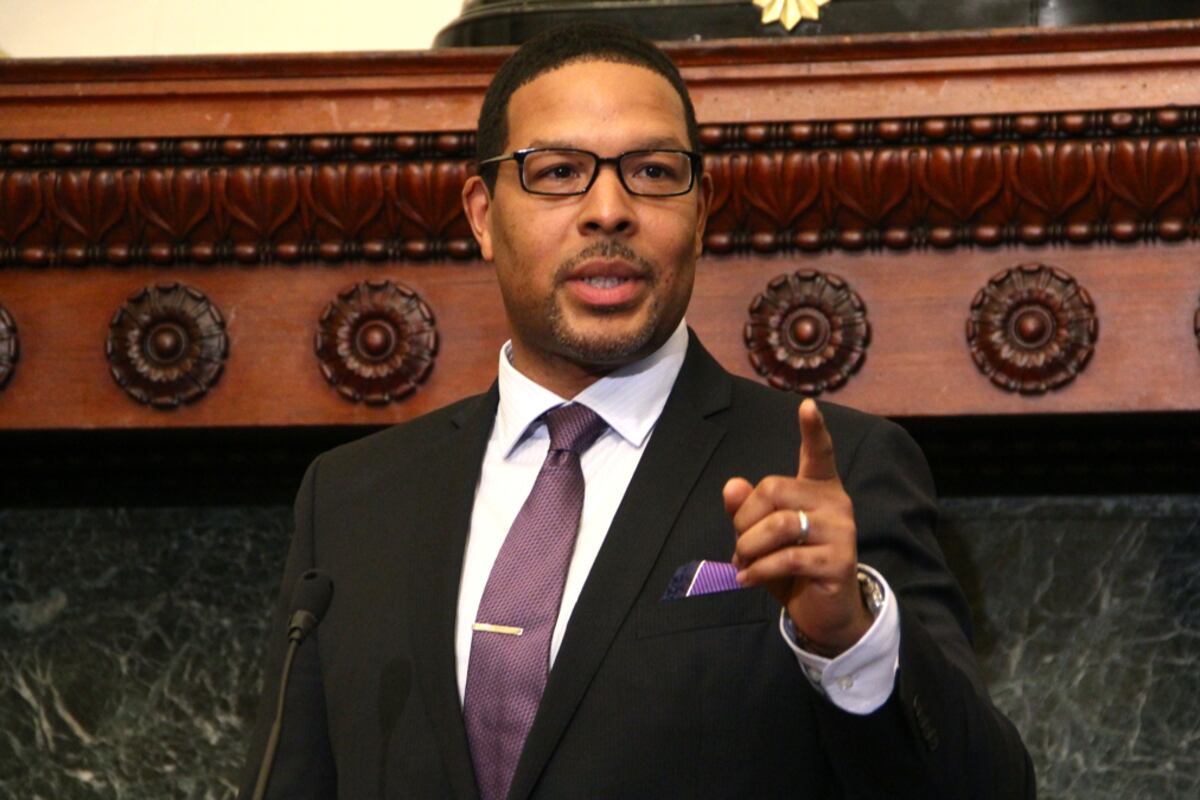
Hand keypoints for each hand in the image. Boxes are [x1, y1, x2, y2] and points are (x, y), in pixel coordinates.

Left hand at [724, 399, 872, 656]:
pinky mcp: (838, 561)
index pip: (819, 453)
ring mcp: (841, 531)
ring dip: (749, 547)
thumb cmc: (791, 566)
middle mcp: (836, 503)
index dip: (814, 430)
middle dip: (745, 519)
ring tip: (742, 563)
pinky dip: (759, 569)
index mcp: (820, 488)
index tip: (808, 406)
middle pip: (774, 489)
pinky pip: (788, 557)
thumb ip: (746, 510)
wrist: (824, 612)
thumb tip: (732, 485)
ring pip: (779, 525)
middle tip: (739, 546)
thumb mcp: (762, 536)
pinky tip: (748, 578)